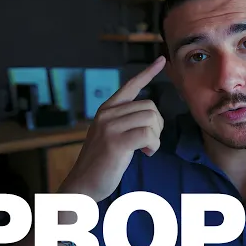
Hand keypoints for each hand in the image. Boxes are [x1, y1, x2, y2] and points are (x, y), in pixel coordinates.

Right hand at [58, 56, 166, 202]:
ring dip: (156, 138)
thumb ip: (124, 121)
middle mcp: (107, 114)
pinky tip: (145, 153)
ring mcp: (110, 127)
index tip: (162, 60)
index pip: (130, 85)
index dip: (148, 72)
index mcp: (106, 110)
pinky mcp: (116, 142)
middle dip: (157, 126)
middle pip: (150, 107)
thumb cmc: (101, 162)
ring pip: (152, 120)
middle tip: (149, 142)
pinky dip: (153, 145)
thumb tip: (150, 116)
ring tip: (145, 149)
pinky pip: (149, 135)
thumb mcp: (110, 135)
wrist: (83, 184)